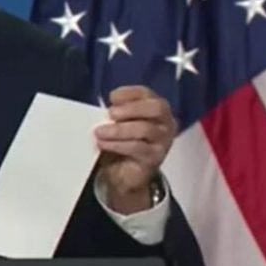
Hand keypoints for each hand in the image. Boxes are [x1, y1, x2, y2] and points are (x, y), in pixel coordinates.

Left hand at [94, 86, 176, 213]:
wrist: (125, 172)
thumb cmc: (123, 141)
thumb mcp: (119, 123)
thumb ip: (116, 113)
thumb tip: (103, 110)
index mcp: (156, 108)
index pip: (147, 94)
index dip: (130, 93)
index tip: (112, 97)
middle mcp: (166, 122)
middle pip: (156, 108)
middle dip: (131, 108)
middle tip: (110, 113)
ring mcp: (164, 140)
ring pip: (145, 129)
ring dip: (119, 130)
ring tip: (100, 132)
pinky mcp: (156, 157)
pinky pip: (138, 148)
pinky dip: (118, 144)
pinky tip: (104, 144)